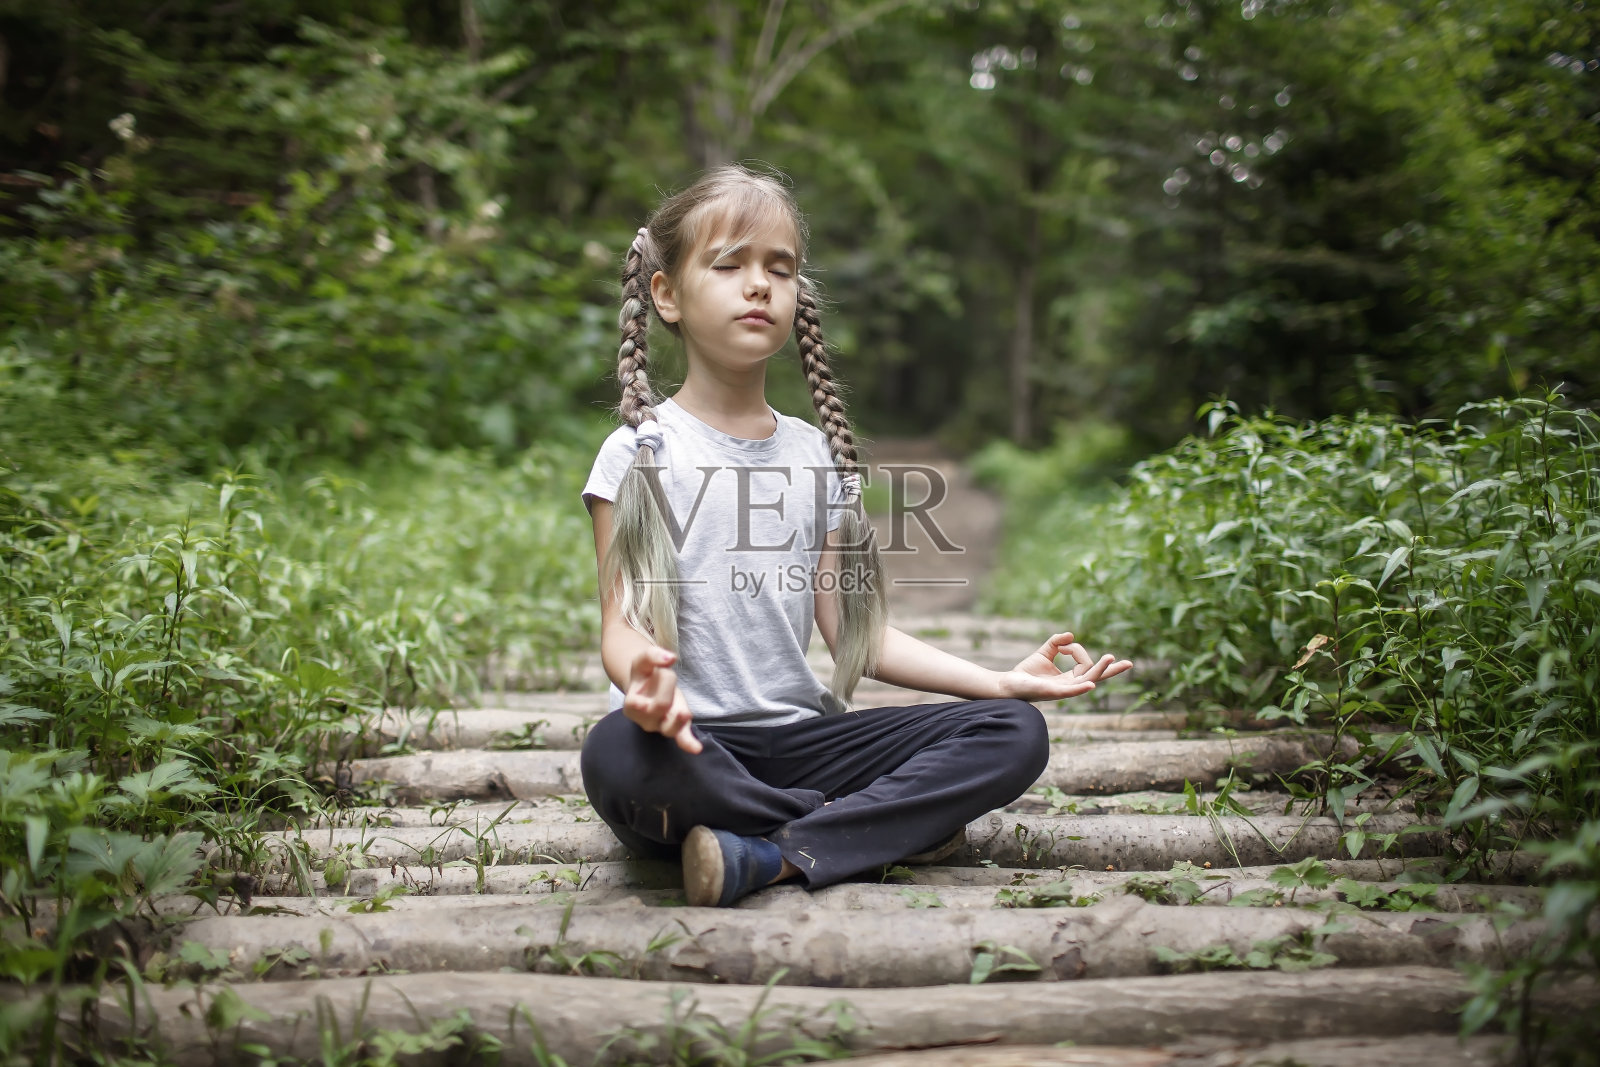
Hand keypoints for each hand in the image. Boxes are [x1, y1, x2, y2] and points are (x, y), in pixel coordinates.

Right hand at [622, 646, 701, 753]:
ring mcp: (661, 726)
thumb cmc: (645, 675)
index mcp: (632, 706)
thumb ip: (652, 655)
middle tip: (668, 675)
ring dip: (677, 721)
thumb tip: (669, 658)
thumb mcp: (643, 661)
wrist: (649, 686)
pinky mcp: (676, 728)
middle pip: (660, 706)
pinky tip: (697, 748)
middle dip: (668, 686)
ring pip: (669, 729)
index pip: (638, 703)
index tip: (661, 671)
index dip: (652, 688)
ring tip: (684, 712)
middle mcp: (645, 720)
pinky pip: (681, 739)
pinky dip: (688, 744)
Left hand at [999, 632, 1132, 701]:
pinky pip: (1069, 691)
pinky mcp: (1053, 692)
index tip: (1064, 645)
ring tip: (1111, 659)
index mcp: (1069, 679)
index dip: (1078, 651)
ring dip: (1099, 670)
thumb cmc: (1026, 673)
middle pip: (1095, 676)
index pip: (1086, 664)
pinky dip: (1080, 688)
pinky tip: (1090, 684)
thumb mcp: (1044, 653)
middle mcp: (1070, 686)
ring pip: (1086, 680)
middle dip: (1111, 670)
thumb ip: (1056, 643)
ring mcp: (1063, 690)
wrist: (1008, 684)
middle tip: (1129, 663)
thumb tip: (1070, 635)